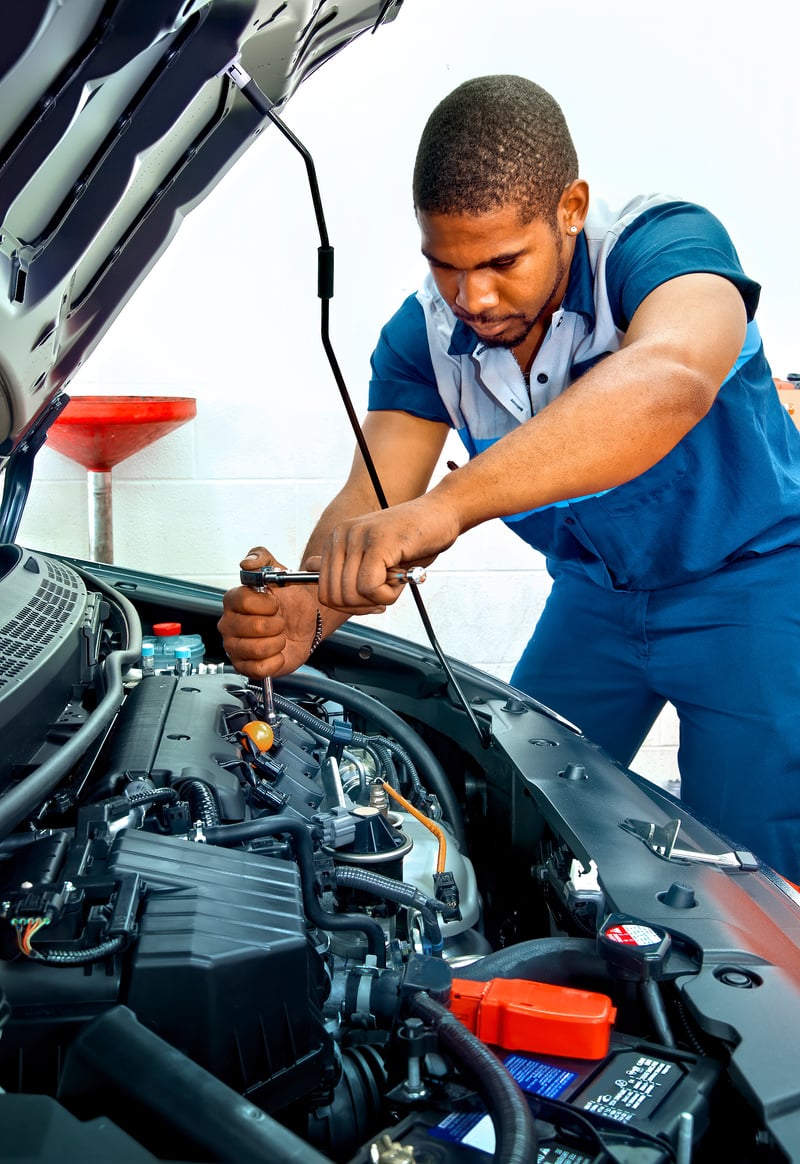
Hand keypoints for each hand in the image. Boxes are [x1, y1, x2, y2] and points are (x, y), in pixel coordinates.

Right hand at [218, 546, 320, 678]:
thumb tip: (247, 562)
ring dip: (277, 642)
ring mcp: (234, 646)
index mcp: (233, 600)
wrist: (306, 623)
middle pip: (251, 626)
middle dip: (275, 624)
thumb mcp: (279, 571)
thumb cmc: (290, 600)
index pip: (242, 600)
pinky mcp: (244, 666)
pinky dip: (276, 661)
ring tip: (279, 636)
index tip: (276, 602)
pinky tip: (278, 652)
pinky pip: (260, 668)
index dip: (265, 603)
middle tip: (281, 621)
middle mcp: (229, 624)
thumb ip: (262, 558)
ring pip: (257, 649)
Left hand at [314, 493, 458, 611]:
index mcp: (336, 539)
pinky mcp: (378, 543)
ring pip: (352, 594)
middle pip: (334, 597)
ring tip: (396, 581)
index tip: (373, 601)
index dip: (350, 606)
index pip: (324, 592)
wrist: (442, 513)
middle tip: (386, 594)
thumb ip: (347, 568)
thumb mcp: (375, 557)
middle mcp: (342, 535)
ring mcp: (358, 537)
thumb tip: (309, 571)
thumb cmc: (413, 539)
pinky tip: (401, 579)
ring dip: (378, 599)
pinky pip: (370, 588)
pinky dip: (388, 595)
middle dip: (362, 606)